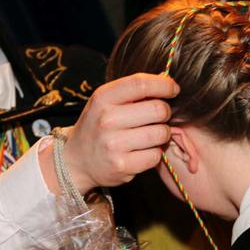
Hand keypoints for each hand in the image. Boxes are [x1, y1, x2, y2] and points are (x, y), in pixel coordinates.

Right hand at [64, 73, 177, 191]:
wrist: (77, 159)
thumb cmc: (98, 125)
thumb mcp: (106, 101)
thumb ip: (132, 91)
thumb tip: (168, 83)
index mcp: (103, 97)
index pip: (141, 84)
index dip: (164, 85)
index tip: (173, 89)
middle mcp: (107, 120)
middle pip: (158, 109)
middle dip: (165, 112)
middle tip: (158, 117)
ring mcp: (113, 144)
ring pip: (161, 133)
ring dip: (162, 134)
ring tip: (150, 135)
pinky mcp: (122, 166)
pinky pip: (155, 155)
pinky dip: (154, 153)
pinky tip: (143, 151)